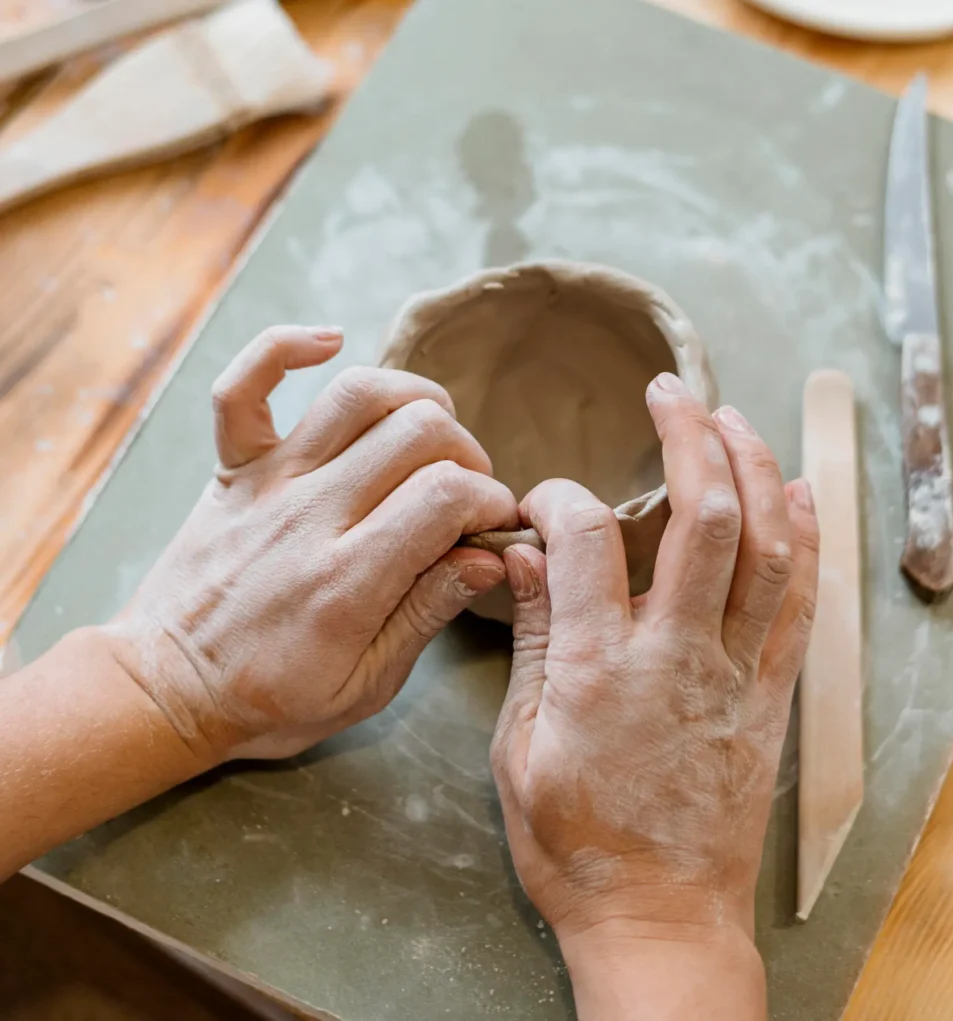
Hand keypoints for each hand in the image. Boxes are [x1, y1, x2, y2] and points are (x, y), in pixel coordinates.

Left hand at [107, 325, 517, 761]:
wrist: (166, 690)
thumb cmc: (268, 700)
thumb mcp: (365, 687)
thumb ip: (426, 614)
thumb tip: (488, 558)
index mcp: (347, 581)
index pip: (445, 497)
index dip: (490, 500)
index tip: (494, 525)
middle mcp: (310, 516)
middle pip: (417, 433)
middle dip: (468, 455)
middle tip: (467, 493)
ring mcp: (269, 483)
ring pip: (357, 394)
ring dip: (416, 399)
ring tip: (433, 435)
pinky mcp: (236, 469)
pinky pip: (244, 387)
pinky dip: (285, 348)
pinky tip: (330, 341)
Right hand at [490, 372, 818, 1017]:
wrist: (660, 921)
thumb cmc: (575, 846)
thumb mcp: (517, 750)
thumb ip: (531, 643)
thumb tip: (523, 558)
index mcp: (594, 670)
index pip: (583, 539)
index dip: (560, 498)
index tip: (544, 502)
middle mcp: (673, 657)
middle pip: (700, 518)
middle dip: (688, 438)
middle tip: (671, 392)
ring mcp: (732, 674)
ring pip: (763, 548)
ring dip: (752, 470)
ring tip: (733, 418)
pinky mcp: (769, 698)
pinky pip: (799, 604)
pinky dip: (805, 539)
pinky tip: (797, 492)